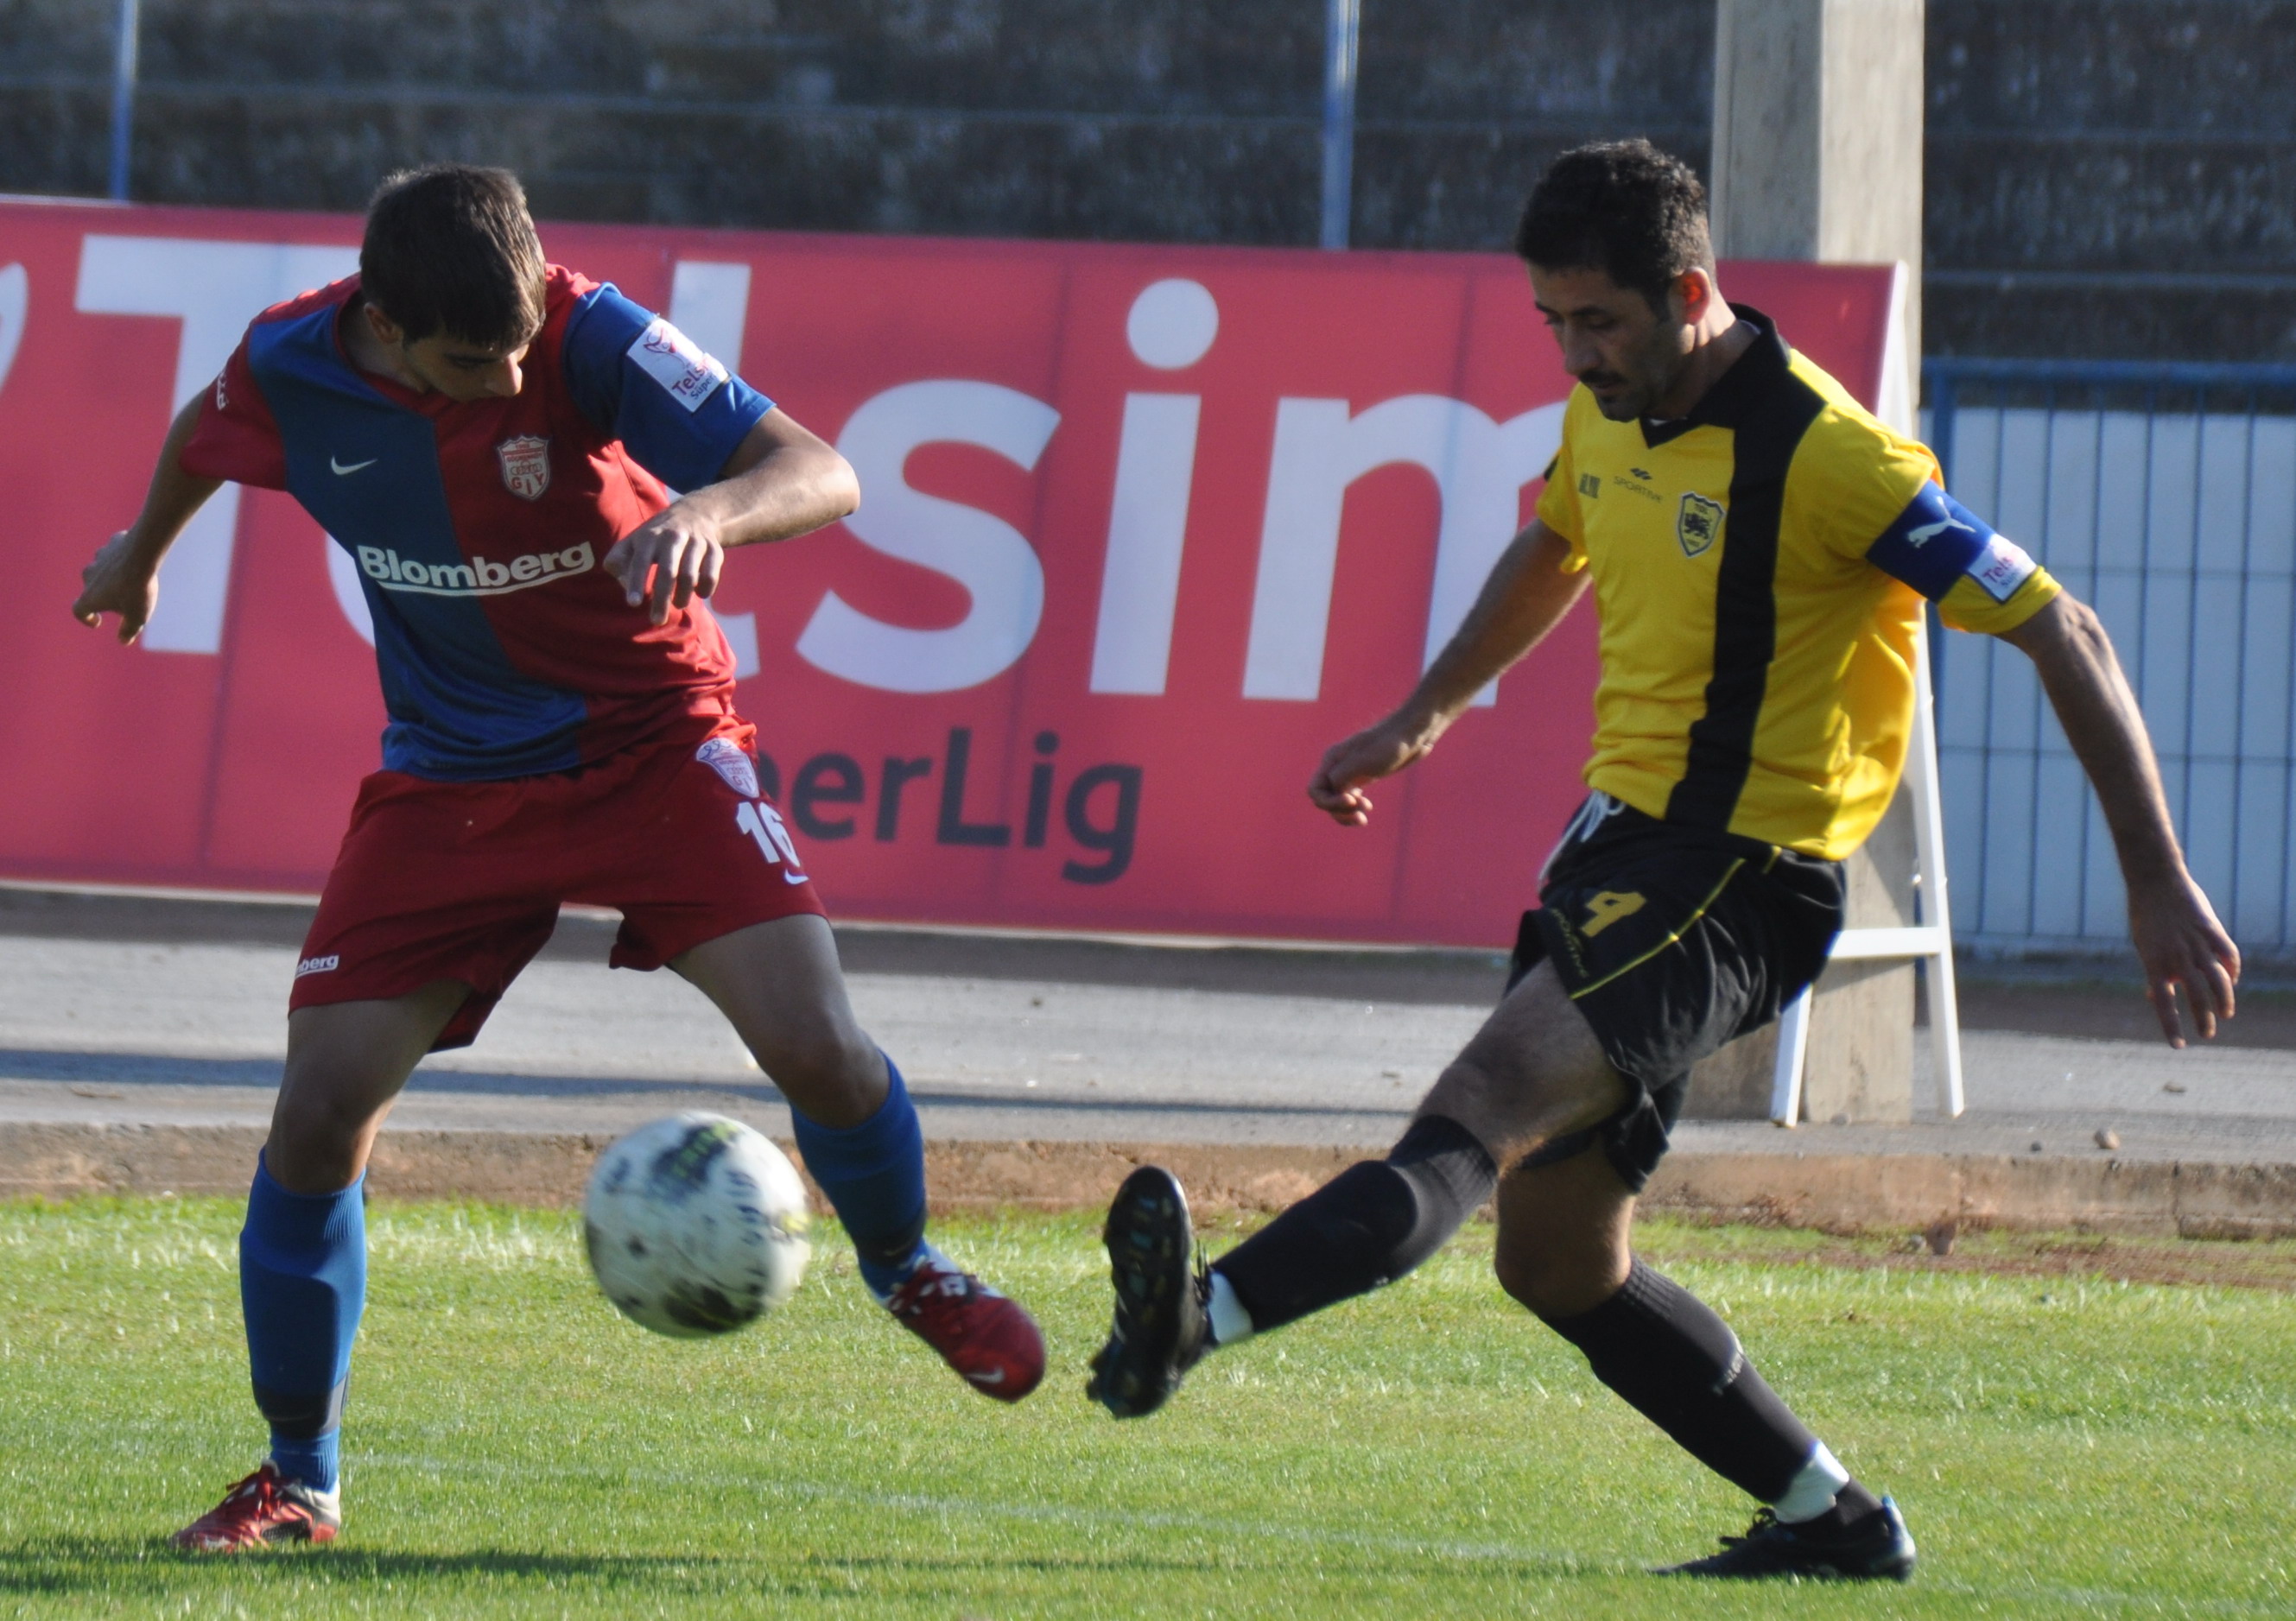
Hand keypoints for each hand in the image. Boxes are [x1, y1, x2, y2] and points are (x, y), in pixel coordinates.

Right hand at [71, 530, 161, 644]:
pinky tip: (137, 560)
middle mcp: (89, 576)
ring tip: (131, 580)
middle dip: (104, 596)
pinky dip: (123, 558)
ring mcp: (99, 558)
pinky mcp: (112, 545)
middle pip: (92, 588)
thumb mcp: (137, 616)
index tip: (98, 621)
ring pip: (103, 569)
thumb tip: (124, 640)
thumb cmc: (137, 589)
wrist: (142, 554)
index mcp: (90, 596)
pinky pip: (115, 553)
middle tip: (123, 601)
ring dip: (113, 575)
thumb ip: (129, 630)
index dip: (86, 618)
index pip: (79, 611)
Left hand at [603, 504, 725, 625]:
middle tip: (656, 621)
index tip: (633, 604)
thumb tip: (625, 584)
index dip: (636, 583)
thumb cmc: (654, 538)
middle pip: (668, 572)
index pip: (640, 562)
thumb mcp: (632, 543)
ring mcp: (695, 542)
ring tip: (678, 604)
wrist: (694, 514)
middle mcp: (673, 537)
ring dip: (682, 596)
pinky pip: (711, 575)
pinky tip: (699, 593)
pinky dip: (705, 589)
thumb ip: (618, 563)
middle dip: (661, 600)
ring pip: (690, 576)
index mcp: (649, 537)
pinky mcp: (714, 549)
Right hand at [1307, 714, 1439, 826]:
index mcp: (1332, 761)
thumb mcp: (1362, 761)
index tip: (1352, 800)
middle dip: (1339, 811)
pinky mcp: (1363, 777)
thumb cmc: (1388, 745)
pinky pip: (1350, 799)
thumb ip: (1340, 777)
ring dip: (1346, 814)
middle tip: (1361, 812)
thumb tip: (1332, 790)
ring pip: (1337, 802)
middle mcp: (1337, 767)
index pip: (1315, 791)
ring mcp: (1350, 773)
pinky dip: (1355, 808)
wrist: (1412, 734)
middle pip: (1325, 799)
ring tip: (1363, 818)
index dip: (1329, 802)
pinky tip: (1368, 809)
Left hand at [2127, 872, 2239, 1045]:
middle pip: (2195, 996)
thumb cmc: (2146, 918)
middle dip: (2204, 1019)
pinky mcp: (2211, 930)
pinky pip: (2228, 955)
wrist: (2156, 882)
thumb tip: (2156, 997)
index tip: (2178, 1046)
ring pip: (2217, 979)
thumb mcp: (2143, 947)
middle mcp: (2177, 957)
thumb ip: (2154, 972)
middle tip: (2208, 1034)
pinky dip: (2232, 970)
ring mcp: (2196, 943)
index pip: (2164, 1004)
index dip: (2171, 1026)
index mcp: (2154, 963)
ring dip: (2223, 999)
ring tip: (2225, 1013)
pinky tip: (2232, 980)